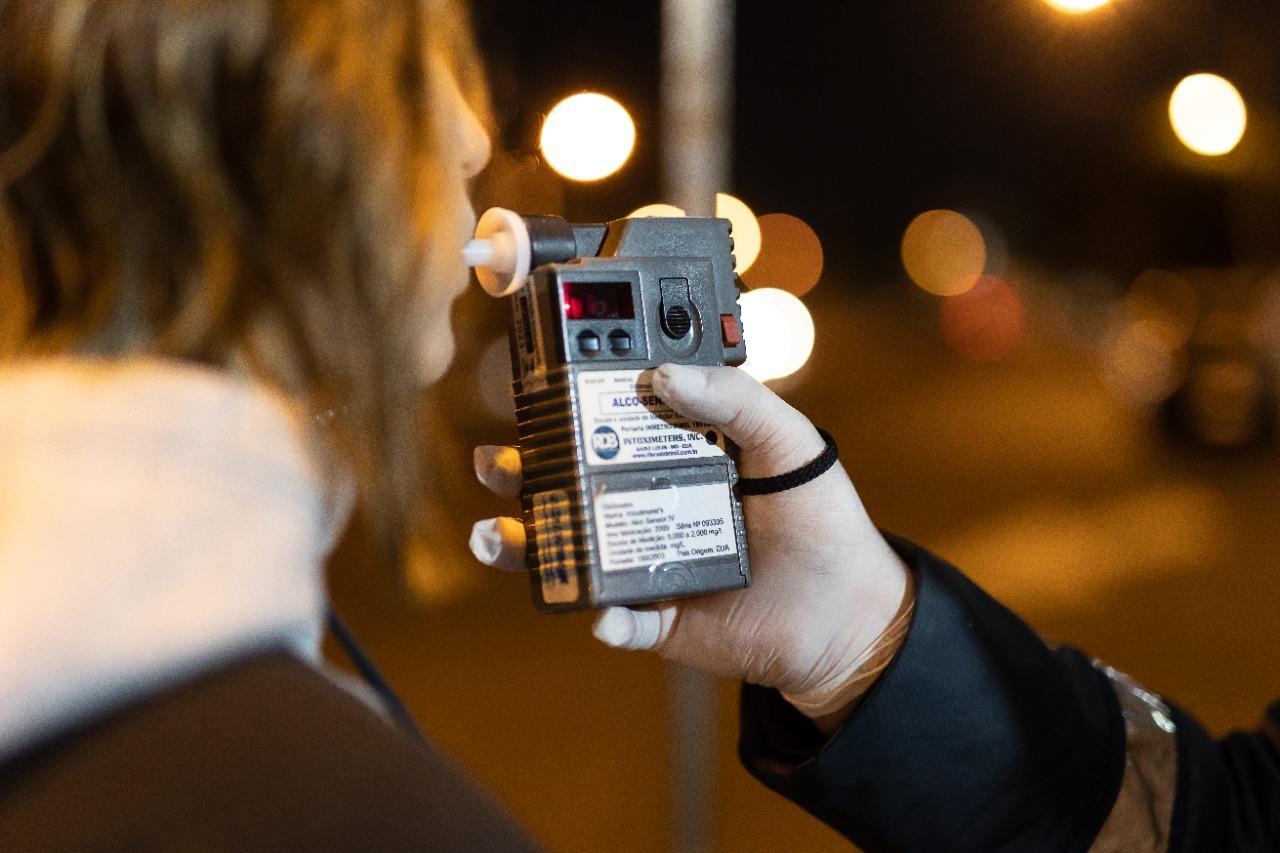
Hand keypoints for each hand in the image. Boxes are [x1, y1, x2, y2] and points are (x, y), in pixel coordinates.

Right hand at [470, 364, 909, 726]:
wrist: (849, 611)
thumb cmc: (818, 515)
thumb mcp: (789, 439)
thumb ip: (736, 397)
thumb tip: (663, 376)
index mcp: (672, 454)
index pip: (609, 422)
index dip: (567, 405)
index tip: (533, 383)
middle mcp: (646, 502)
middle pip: (569, 484)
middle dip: (521, 472)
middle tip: (496, 458)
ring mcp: (646, 561)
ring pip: (571, 552)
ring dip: (525, 547)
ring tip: (492, 535)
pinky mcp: (659, 617)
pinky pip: (621, 622)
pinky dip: (608, 622)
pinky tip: (604, 617)